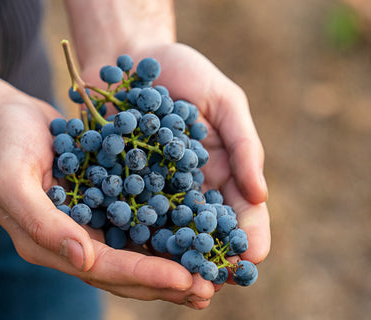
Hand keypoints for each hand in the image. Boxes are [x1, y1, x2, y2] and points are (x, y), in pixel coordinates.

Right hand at [0, 100, 212, 308]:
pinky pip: (137, 221)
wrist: (6, 119)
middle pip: (125, 270)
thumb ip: (42, 222)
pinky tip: (193, 229)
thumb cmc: (3, 146)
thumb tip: (85, 259)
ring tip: (210, 271)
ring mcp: (90, 223)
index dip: (143, 274)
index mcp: (50, 244)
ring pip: (136, 250)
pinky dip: (164, 230)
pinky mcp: (102, 202)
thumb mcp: (11, 181)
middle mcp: (74, 241)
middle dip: (166, 280)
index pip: (103, 268)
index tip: (184, 279)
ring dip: (172, 262)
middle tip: (208, 287)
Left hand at [80, 43, 270, 304]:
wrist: (134, 58)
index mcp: (221, 172)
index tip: (254, 257)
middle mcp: (188, 188)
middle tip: (212, 284)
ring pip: (166, 230)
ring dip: (172, 256)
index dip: (249, 234)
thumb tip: (261, 195)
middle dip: (209, 257)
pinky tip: (131, 249)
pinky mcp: (119, 182)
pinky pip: (127, 210)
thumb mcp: (225, 101)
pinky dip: (132, 231)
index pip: (240, 211)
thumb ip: (244, 145)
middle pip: (203, 230)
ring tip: (176, 280)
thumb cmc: (187, 73)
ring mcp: (154, 188)